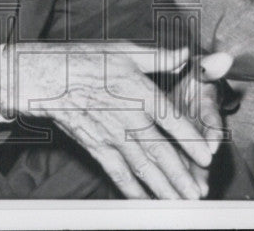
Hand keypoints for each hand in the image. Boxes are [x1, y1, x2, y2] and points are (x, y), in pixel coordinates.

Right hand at [3, 41, 213, 198]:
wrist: (47, 78)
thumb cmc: (86, 60)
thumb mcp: (125, 50)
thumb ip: (159, 57)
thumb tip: (184, 54)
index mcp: (138, 92)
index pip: (170, 120)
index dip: (190, 140)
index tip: (207, 156)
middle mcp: (126, 118)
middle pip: (157, 151)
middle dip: (179, 175)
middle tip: (197, 194)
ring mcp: (110, 136)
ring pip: (140, 167)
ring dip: (161, 187)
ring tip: (178, 204)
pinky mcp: (96, 147)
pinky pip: (116, 172)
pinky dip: (131, 190)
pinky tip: (145, 202)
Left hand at [170, 51, 234, 195]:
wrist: (177, 79)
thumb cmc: (189, 72)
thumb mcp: (197, 66)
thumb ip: (209, 65)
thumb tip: (224, 58)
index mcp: (204, 105)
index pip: (211, 119)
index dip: (212, 132)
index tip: (212, 145)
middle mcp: (198, 126)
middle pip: (200, 150)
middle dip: (200, 169)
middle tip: (200, 188)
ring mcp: (185, 137)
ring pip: (187, 161)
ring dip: (187, 179)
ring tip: (184, 198)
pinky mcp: (171, 143)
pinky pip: (170, 161)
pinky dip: (167, 176)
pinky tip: (161, 193)